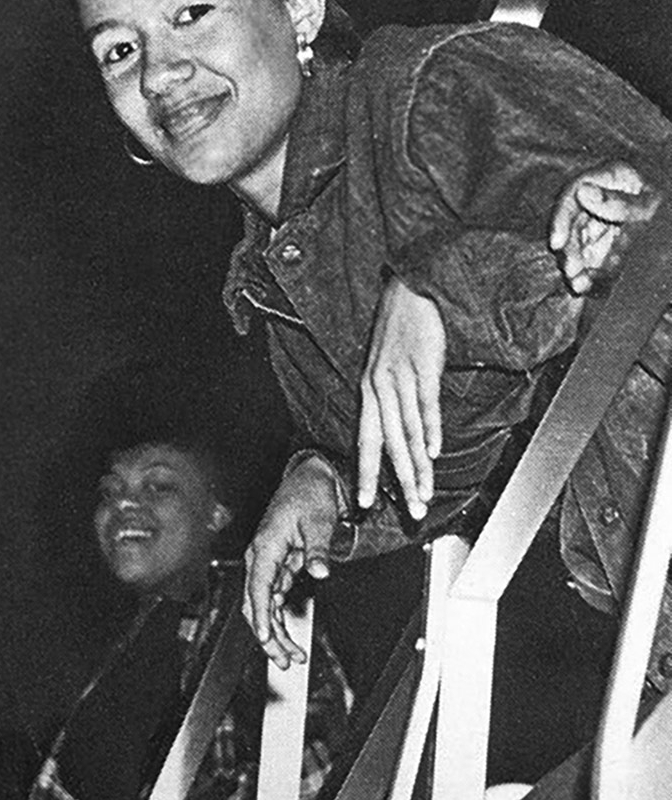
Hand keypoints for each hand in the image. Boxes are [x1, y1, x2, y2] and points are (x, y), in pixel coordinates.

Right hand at [244, 456, 337, 669]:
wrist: (310, 477)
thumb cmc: (309, 494)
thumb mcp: (319, 521)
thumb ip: (317, 550)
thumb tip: (320, 572)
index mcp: (265, 545)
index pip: (258, 587)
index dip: (261, 614)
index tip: (265, 636)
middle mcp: (261, 556)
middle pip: (255, 604)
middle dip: (267, 635)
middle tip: (285, 660)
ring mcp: (267, 563)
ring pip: (263, 606)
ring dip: (274, 632)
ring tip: (291, 657)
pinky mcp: (277, 566)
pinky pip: (273, 599)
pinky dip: (279, 619)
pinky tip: (289, 637)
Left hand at [357, 279, 443, 519]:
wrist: (410, 288)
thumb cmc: (400, 329)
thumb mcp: (386, 365)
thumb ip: (389, 397)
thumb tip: (400, 430)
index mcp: (368, 390)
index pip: (366, 440)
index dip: (366, 472)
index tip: (367, 502)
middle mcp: (379, 387)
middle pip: (389, 444)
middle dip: (399, 482)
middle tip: (410, 512)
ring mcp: (400, 377)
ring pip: (407, 432)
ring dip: (417, 467)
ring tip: (425, 493)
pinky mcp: (422, 366)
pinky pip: (425, 404)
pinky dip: (429, 430)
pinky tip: (433, 452)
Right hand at [549, 162, 659, 294]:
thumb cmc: (671, 207)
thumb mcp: (650, 204)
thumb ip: (618, 201)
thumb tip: (582, 192)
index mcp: (611, 177)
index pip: (573, 192)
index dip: (560, 217)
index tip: (556, 243)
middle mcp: (601, 198)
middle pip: (572, 223)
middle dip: (569, 249)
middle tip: (571, 270)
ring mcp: (603, 222)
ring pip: (578, 244)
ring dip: (575, 264)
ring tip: (578, 284)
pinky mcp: (606, 245)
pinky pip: (591, 260)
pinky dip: (586, 273)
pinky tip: (585, 286)